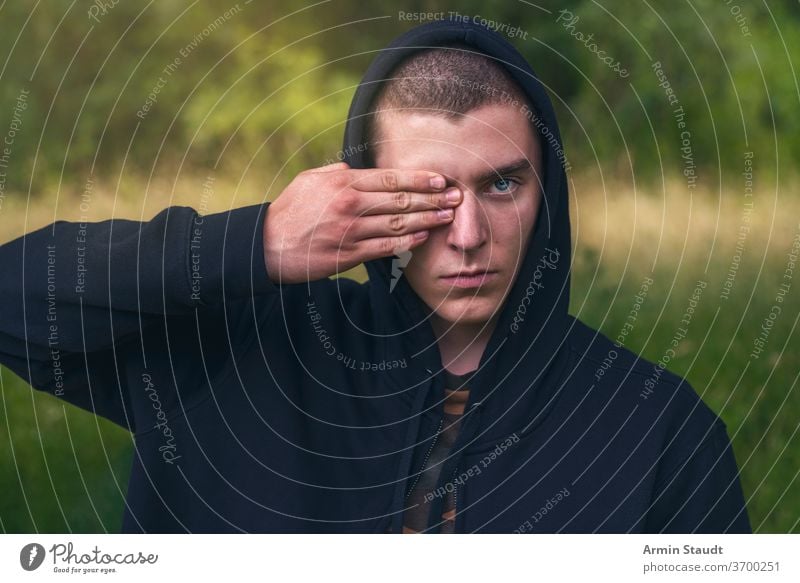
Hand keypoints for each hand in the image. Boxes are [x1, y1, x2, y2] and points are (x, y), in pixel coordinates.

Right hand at [263, 162, 461, 283]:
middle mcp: (350, 204)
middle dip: (433, 198)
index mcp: (342, 182)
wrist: (266, 245)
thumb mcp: (308, 180)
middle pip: (401, 200)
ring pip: (398, 224)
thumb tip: (356, 167)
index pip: (390, 178)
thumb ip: (336, 171)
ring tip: (447, 217)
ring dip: (427, 220)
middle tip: (456, 197)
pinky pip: (385, 247)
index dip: (419, 179)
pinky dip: (407, 242)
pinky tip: (423, 237)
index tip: (440, 179)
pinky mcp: (348, 255)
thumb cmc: (289, 210)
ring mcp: (350, 231)